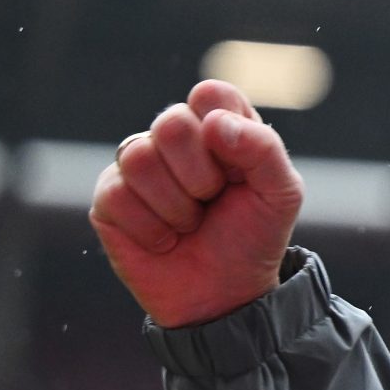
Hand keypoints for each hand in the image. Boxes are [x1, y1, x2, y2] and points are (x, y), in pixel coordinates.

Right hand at [91, 79, 304, 327]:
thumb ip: (263, 150)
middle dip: (201, 174)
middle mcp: (175, 139)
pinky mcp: (109, 197)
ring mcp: (137, 165)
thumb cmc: (253, 237)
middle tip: (212, 200)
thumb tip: (214, 123)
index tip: (237, 169)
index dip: (223, 128)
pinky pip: (118, 195)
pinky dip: (153, 229)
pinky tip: (165, 240)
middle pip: (171, 122)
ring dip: (176, 205)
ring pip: (138, 156)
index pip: (211, 94)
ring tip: (190, 222)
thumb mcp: (280, 195)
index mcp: (219, 126)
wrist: (224, 294)